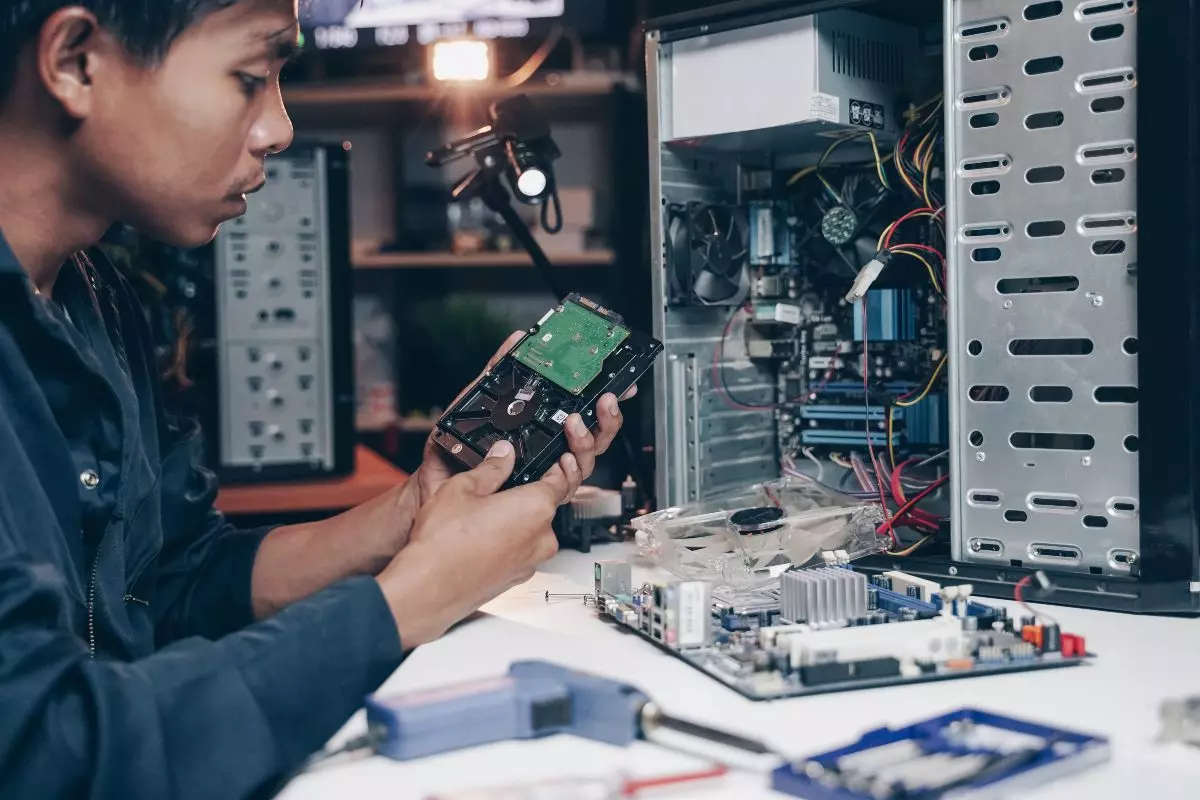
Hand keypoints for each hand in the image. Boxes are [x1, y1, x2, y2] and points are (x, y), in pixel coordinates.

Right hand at [377, 440, 570, 647]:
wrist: (428, 589)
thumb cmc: (443, 543)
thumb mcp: (462, 487)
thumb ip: (491, 467)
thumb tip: (503, 454)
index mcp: (536, 508)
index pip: (561, 480)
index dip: (557, 466)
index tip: (554, 460)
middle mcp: (542, 538)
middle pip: (545, 507)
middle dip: (527, 494)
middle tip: (501, 487)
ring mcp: (531, 562)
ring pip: (532, 530)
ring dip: (516, 520)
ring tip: (483, 514)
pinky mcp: (517, 578)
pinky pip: (520, 551)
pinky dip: (508, 542)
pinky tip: (481, 537)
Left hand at [415, 330, 637, 505]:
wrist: (432, 484)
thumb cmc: (451, 449)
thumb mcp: (475, 399)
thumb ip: (498, 370)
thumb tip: (516, 339)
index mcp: (540, 431)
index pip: (582, 418)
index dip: (604, 405)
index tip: (621, 385)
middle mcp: (548, 454)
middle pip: (594, 441)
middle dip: (607, 420)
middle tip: (606, 400)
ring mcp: (543, 476)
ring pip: (584, 463)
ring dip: (587, 440)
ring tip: (576, 423)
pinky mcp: (533, 495)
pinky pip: (563, 486)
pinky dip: (569, 472)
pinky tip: (564, 458)